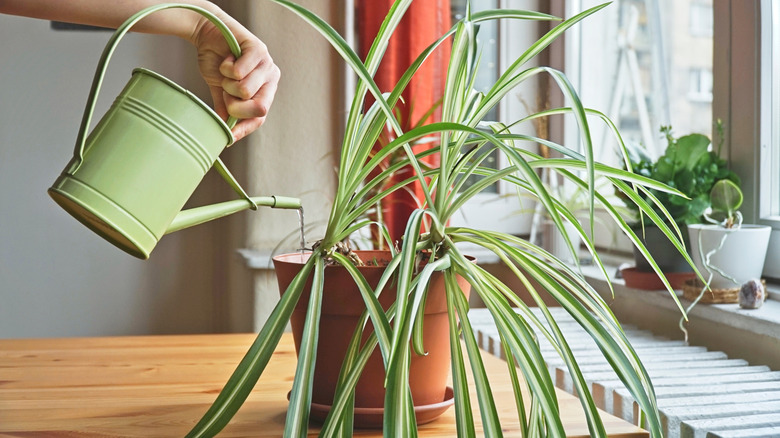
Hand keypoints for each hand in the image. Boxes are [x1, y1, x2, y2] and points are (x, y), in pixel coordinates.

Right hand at [190, 12, 279, 141]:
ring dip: (227, 84)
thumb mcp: (221, 91)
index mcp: (266, 90)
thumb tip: (226, 134)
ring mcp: (267, 63)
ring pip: (245, 91)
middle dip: (234, 105)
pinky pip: (239, 72)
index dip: (245, 128)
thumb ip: (226, 109)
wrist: (206, 35)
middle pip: (257, 108)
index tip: (230, 136)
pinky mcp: (258, 49)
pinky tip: (227, 59)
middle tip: (226, 91)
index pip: (260, 117)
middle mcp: (272, 77)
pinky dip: (225, 68)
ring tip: (226, 72)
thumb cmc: (216, 61)